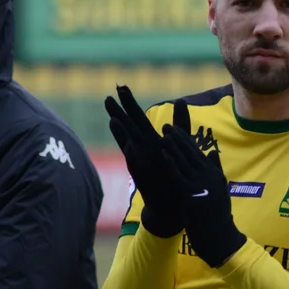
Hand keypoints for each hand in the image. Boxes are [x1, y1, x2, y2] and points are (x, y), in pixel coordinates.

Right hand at [105, 84, 183, 237]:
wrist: (175, 202)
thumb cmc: (175, 173)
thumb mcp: (181, 142)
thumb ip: (180, 123)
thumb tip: (180, 100)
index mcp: (150, 140)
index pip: (137, 119)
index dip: (129, 103)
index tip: (121, 86)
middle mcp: (143, 150)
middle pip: (128, 128)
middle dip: (119, 113)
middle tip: (107, 97)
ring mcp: (143, 164)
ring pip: (129, 145)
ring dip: (122, 134)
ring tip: (113, 120)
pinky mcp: (147, 178)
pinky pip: (138, 166)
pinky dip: (133, 157)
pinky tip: (129, 147)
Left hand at [160, 100, 245, 267]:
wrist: (220, 239)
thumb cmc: (218, 218)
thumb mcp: (220, 191)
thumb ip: (215, 171)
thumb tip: (212, 153)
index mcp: (215, 175)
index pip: (199, 153)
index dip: (186, 140)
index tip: (176, 129)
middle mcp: (210, 177)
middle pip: (192, 153)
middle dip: (179, 138)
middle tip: (166, 125)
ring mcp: (202, 185)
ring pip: (185, 160)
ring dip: (173, 144)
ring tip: (164, 132)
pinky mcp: (193, 195)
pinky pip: (179, 175)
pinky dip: (171, 162)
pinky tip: (163, 152)